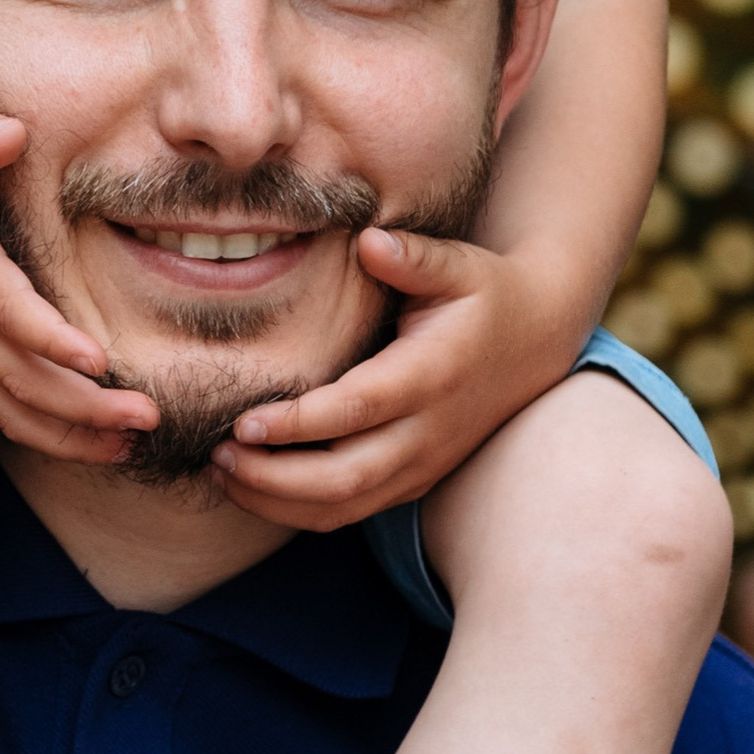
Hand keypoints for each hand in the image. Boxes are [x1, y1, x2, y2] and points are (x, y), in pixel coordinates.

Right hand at [0, 98, 156, 463]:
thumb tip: (11, 134)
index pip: (0, 304)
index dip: (46, 335)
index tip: (99, 359)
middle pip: (12, 371)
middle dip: (79, 403)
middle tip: (146, 417)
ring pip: (5, 402)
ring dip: (67, 432)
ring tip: (130, 444)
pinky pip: (0, 404)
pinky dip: (46, 430)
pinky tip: (96, 441)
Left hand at [210, 228, 575, 529]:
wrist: (535, 344)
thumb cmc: (483, 297)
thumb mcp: (459, 266)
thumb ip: (413, 257)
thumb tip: (368, 241)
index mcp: (431, 376)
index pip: (356, 411)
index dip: (298, 424)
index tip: (243, 422)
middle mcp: (427, 432)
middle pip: (344, 477)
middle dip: (273, 478)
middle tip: (219, 454)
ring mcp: (421, 465)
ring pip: (343, 506)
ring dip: (277, 501)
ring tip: (222, 473)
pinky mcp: (413, 481)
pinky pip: (350, 511)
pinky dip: (297, 510)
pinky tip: (253, 487)